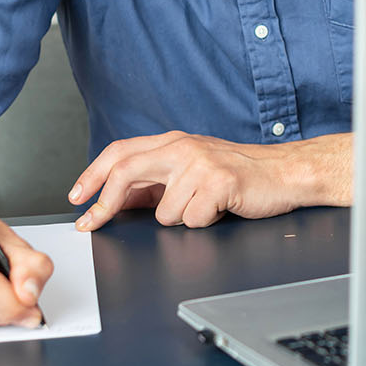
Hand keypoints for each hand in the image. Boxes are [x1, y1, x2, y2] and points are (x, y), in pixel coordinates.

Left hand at [69, 131, 351, 231]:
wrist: (287, 172)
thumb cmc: (242, 174)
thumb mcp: (194, 169)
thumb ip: (157, 180)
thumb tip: (117, 198)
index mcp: (175, 142)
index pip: (120, 152)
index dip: (93, 174)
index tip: (77, 197)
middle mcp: (184, 148)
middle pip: (126, 171)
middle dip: (104, 202)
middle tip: (91, 224)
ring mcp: (201, 164)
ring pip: (162, 211)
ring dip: (179, 219)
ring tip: (204, 208)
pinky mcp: (218, 183)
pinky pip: (191, 220)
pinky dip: (203, 223)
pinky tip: (220, 209)